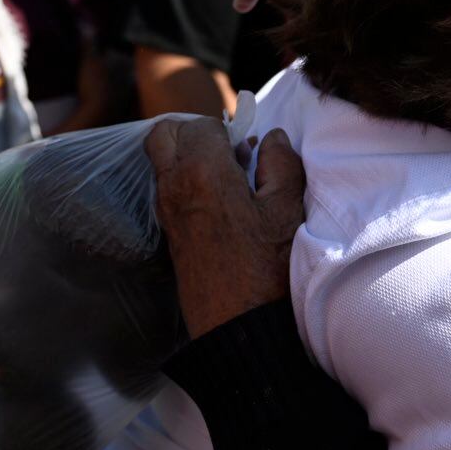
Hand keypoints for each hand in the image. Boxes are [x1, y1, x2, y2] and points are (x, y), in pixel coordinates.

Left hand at [148, 119, 305, 337]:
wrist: (238, 325)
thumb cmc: (267, 268)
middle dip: (193, 131)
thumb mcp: (287, 211)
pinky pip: (168, 187)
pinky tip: (223, 201)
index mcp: (202, 173)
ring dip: (189, 155)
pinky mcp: (169, 232)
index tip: (250, 147)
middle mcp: (174, 187)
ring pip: (162, 160)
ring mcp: (166, 211)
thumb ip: (281, 163)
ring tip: (231, 176)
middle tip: (228, 149)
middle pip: (164, 133)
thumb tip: (272, 138)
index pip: (201, 124)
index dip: (228, 128)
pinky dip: (188, 180)